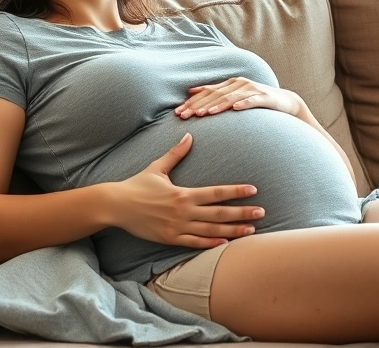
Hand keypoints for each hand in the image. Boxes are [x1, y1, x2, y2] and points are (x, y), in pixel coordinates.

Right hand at [112, 133, 264, 247]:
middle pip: (219, 213)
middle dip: (242, 213)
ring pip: (211, 230)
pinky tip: (225, 243)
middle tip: (262, 212)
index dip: (236, 191)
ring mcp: (177, 227)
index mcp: (183, 193)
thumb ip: (175, 153)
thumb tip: (189, 136)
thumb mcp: (157, 167)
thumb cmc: (137, 185)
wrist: (116, 206)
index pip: (216, 192)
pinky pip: (194, 243)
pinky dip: (211, 244)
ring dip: (233, 230)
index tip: (253, 190)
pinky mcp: (170, 239)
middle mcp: (183, 211)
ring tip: (251, 229)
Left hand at [174, 77, 303, 118]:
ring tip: (207, 113)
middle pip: (216, 95)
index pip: (207, 92)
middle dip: (200, 105)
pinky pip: (252, 100)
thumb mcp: (234, 95)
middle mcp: (239, 83)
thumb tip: (191, 91)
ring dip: (219, 105)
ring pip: (232, 97)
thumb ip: (215, 93)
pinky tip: (236, 109)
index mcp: (230, 83)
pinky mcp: (265, 97)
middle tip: (186, 116)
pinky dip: (244, 104)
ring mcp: (253, 89)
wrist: (285, 102)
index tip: (178, 112)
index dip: (192, 102)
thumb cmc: (256, 100)